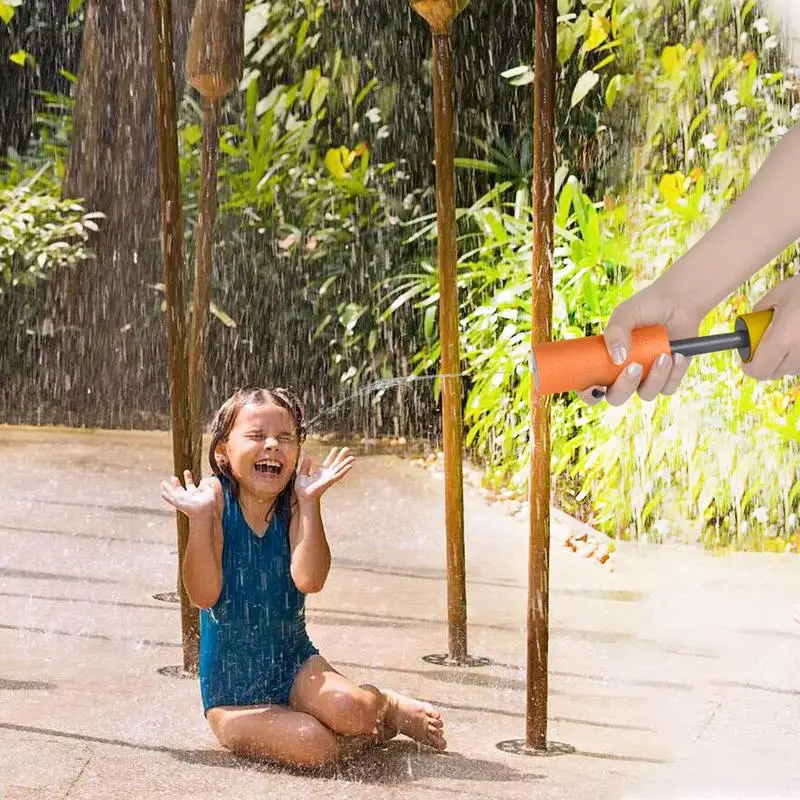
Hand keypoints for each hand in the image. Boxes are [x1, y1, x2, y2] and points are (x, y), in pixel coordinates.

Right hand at [161, 470, 215, 517]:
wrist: (203, 510)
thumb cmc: (208, 503)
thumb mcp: (210, 491)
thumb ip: (207, 484)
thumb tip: (203, 481)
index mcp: (194, 493)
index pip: (190, 484)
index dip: (188, 478)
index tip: (187, 471)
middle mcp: (187, 496)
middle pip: (179, 489)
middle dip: (176, 483)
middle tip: (173, 477)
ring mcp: (181, 500)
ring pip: (173, 493)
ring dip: (168, 488)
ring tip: (163, 483)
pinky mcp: (177, 503)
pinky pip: (170, 499)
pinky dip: (166, 496)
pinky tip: (162, 493)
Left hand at [294, 447, 353, 502]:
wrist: (303, 497)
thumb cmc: (302, 489)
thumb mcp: (302, 474)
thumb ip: (305, 466)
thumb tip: (308, 456)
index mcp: (320, 472)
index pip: (328, 461)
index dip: (332, 455)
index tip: (335, 448)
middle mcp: (326, 474)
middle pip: (336, 463)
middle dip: (341, 456)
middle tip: (347, 448)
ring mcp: (329, 477)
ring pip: (339, 468)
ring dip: (346, 463)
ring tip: (353, 457)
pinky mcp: (330, 481)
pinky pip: (339, 475)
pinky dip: (344, 470)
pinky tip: (350, 466)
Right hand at [577, 279, 705, 405]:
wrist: (678, 301)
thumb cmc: (647, 306)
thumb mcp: (625, 314)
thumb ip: (616, 333)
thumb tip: (617, 359)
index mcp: (606, 360)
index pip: (590, 386)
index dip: (588, 393)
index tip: (595, 388)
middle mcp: (623, 373)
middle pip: (616, 397)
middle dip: (624, 387)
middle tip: (635, 367)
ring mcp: (646, 377)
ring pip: (646, 394)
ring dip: (655, 378)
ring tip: (664, 355)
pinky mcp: (669, 377)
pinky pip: (668, 388)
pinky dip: (674, 373)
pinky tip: (678, 355)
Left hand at [742, 276, 799, 379]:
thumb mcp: (781, 292)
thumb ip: (761, 308)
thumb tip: (752, 319)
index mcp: (782, 340)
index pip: (759, 370)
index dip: (749, 366)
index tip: (747, 356)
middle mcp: (799, 353)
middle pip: (775, 372)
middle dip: (765, 362)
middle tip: (765, 344)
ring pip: (793, 369)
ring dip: (784, 359)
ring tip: (788, 336)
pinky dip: (798, 354)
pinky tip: (798, 337)